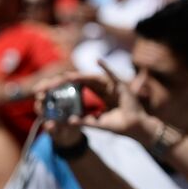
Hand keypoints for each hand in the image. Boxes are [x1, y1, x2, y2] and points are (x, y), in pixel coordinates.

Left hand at [36, 62, 150, 145]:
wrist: (135, 127)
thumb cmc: (118, 125)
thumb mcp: (98, 123)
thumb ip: (85, 121)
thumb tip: (69, 121)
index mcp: (98, 94)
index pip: (80, 87)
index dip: (68, 86)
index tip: (52, 87)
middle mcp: (103, 87)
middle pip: (83, 81)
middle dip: (70, 80)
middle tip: (55, 80)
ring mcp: (111, 85)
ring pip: (93, 78)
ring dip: (81, 76)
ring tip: (68, 76)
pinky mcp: (120, 86)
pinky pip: (112, 75)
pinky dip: (106, 67)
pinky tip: (98, 61)